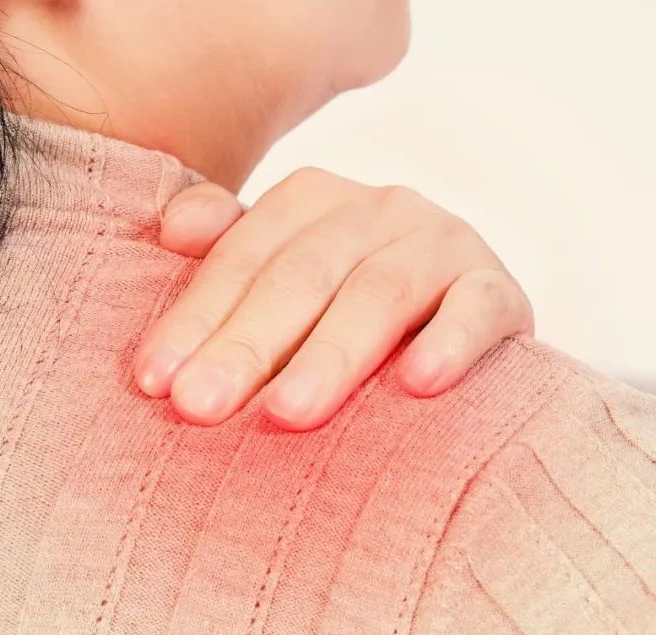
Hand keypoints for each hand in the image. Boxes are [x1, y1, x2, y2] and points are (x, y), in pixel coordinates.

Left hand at [134, 167, 533, 430]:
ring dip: (332, 355)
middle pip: (303, 275)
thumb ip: (231, 249)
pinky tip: (419, 384)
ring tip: (287, 413)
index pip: (244, 257)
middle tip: (200, 408)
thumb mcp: (289, 276)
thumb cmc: (352, 313)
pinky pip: (478, 309)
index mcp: (315, 200)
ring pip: (380, 293)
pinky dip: (450, 342)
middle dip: (247, 344)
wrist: (465, 324)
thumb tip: (173, 228)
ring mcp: (444, 244)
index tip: (155, 384)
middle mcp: (379, 209)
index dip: (196, 318)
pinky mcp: (500, 290)